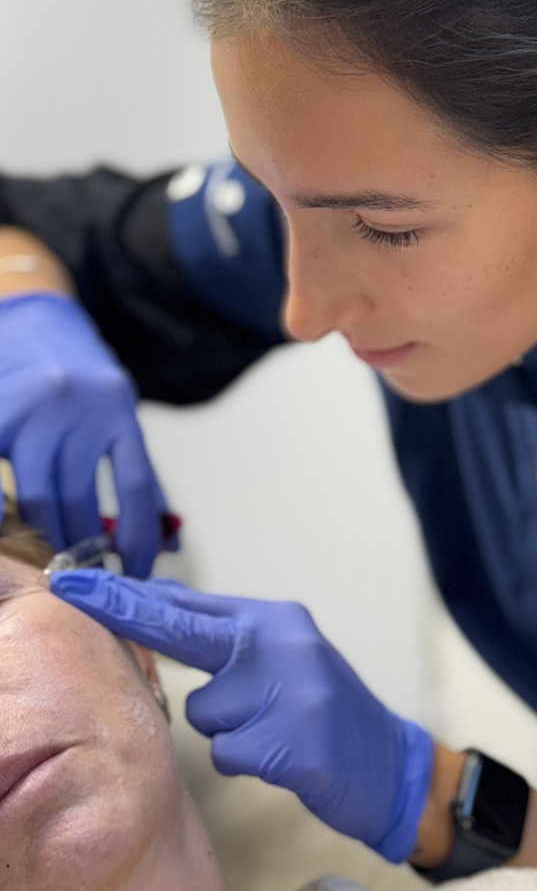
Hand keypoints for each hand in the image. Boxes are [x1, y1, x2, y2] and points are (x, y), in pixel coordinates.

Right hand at [0, 295, 166, 575]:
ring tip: (48, 554)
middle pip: (81, 501)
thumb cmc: (78, 377)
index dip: (139, 539)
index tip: (137, 573)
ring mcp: (34, 411)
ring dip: (43, 535)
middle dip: (81, 547)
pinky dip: (0, 513)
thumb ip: (136, 471)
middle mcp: (79, 408)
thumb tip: (165, 540)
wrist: (31, 318)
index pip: (138, 489)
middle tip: (81, 572)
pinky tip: (6, 528)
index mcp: (119, 410)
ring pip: (37, 498)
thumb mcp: (116, 410)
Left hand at [49, 570, 434, 862]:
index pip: (190, 603)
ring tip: (271, 731)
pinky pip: (229, 754)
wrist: (391, 763)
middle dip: (127, 614)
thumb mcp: (281, 657)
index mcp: (275, 620)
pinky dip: (248, 762)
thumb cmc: (322, 709)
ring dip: (226, 730)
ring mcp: (290, 692)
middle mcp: (281, 644)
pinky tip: (284, 759)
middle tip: (74, 589)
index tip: (78, 582)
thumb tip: (154, 617)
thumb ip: (225, 640)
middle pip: (184, 632)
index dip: (129, 594)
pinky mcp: (294, 743)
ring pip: (203, 713)